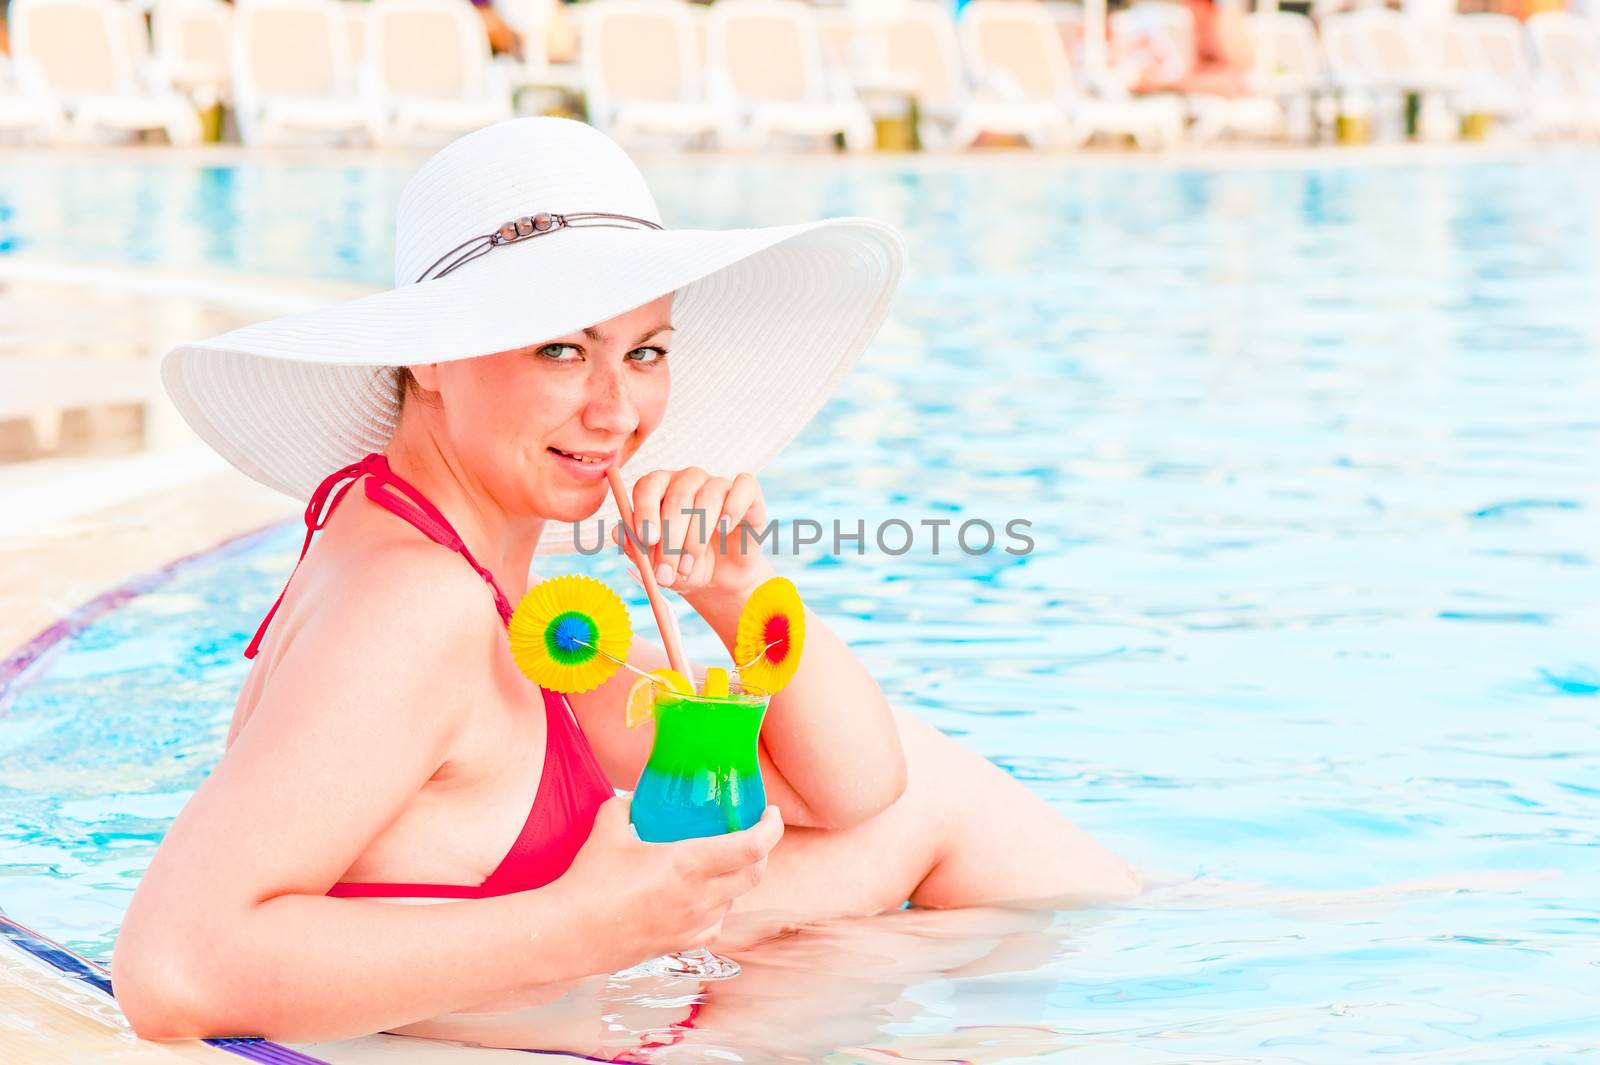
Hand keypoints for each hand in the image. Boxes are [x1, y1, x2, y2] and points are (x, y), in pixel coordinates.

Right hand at [557, 796, 783, 973]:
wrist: (569, 933)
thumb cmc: (589, 881)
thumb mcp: (608, 827)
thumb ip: (626, 806)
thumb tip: (634, 799)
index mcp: (689, 865)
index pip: (752, 847)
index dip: (770, 828)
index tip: (770, 813)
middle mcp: (699, 898)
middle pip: (754, 875)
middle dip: (761, 851)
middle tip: (750, 833)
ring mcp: (692, 925)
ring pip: (735, 900)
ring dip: (737, 879)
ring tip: (722, 862)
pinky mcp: (679, 944)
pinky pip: (715, 925)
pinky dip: (718, 907)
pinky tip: (702, 898)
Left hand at [611, 467, 774, 597]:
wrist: (720, 580)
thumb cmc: (682, 566)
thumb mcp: (656, 565)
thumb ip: (636, 548)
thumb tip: (617, 532)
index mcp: (659, 490)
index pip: (648, 486)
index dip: (645, 510)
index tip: (646, 539)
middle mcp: (687, 481)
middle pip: (677, 496)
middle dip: (670, 540)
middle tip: (665, 572)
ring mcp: (717, 484)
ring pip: (707, 498)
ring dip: (696, 540)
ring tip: (689, 569)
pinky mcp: (747, 494)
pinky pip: (743, 487)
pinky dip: (733, 509)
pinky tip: (724, 530)